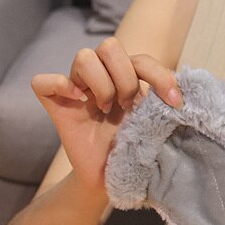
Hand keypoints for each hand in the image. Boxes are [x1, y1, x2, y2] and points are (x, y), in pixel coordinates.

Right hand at [31, 37, 181, 189]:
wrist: (111, 178)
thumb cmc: (133, 146)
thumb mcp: (154, 121)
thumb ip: (162, 101)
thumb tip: (180, 94)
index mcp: (125, 76)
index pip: (141, 58)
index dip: (159, 75)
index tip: (174, 103)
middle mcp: (100, 76)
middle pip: (109, 46)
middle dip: (125, 78)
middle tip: (127, 105)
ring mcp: (76, 88)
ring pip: (83, 57)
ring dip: (102, 85)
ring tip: (107, 109)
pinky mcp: (56, 105)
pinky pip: (43, 81)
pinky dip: (62, 86)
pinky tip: (80, 103)